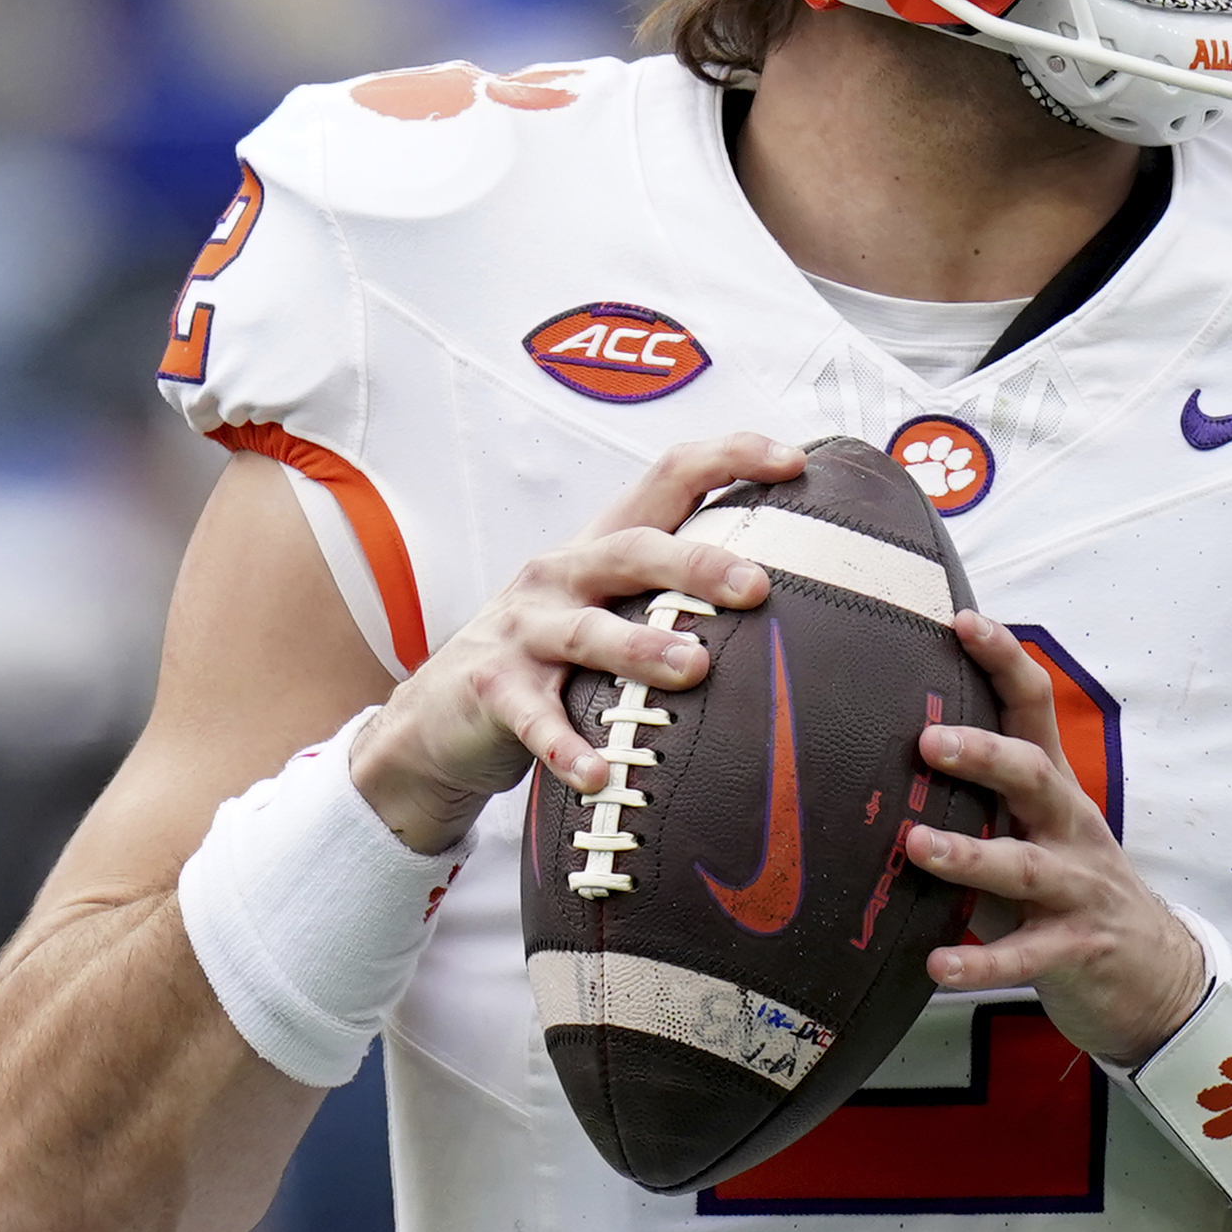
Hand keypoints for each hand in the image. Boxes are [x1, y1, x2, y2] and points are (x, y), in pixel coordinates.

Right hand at [351, 435, 803, 852]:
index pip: (669, 477)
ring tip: (694, 669)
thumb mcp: (607, 610)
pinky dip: (567, 747)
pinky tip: (601, 773)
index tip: (793, 462)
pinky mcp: (494, 689)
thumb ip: (674, 596)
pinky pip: (535, 720)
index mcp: (603, 547)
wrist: (438, 716)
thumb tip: (791, 591)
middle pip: (633, 551)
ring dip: (642, 649)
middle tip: (757, 586)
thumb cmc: (550, 659)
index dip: (729, 457)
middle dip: (697, 563)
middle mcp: (564, 574)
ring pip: (588, 632)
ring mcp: (525, 631)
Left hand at [907, 611, 1207, 1065]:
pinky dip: (982, 961)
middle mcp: (1069, 829)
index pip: (1035, 709)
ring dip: (971, 854)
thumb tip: (884, 745)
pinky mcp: (1075, 951)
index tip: (961, 621)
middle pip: (1035, 777)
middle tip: (927, 741)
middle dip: (985, 755)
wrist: (1155, 974)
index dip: (1004, 661)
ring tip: (916, 847)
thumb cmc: (1071, 889)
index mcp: (1054, 791)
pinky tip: (938, 965)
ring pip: (1027, 866)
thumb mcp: (1035, 829)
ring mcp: (1077, 890)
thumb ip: (980, 794)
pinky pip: (1026, 957)